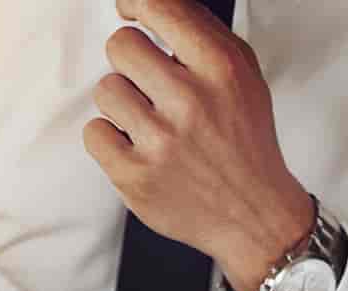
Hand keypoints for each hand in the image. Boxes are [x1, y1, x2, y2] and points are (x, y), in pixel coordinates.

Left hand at [84, 0, 315, 290]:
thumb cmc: (244, 141)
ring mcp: (161, 141)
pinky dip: (112, 140)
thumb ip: (201, 34)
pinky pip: (94, 132)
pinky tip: (139, 147)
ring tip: (152, 122)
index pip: (159, 8)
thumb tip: (148, 6)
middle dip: (131, 61)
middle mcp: (191, 101)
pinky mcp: (135, 176)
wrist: (254, 214)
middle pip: (120, 45)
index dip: (135, 4)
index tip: (130, 10)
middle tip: (150, 83)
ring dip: (123, 103)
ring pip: (105, 89)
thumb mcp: (243, 76)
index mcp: (220, 69)